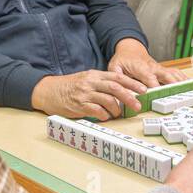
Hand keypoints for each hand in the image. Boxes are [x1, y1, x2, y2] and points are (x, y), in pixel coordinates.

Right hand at [31, 69, 146, 119]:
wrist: (48, 90)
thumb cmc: (70, 87)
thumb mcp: (87, 79)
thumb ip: (102, 84)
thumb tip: (122, 93)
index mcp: (94, 75)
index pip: (117, 77)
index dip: (132, 83)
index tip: (143, 90)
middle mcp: (90, 83)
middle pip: (115, 88)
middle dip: (129, 97)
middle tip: (138, 106)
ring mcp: (84, 94)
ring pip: (107, 100)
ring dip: (116, 109)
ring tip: (117, 114)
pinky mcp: (78, 105)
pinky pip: (96, 111)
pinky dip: (104, 115)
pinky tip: (105, 117)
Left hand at [108, 38, 184, 88]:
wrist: (130, 49)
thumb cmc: (122, 60)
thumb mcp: (114, 67)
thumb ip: (117, 76)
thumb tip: (120, 88)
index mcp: (140, 67)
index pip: (148, 76)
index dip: (153, 83)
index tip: (156, 91)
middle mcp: (153, 67)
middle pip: (164, 75)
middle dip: (171, 83)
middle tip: (177, 92)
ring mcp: (160, 68)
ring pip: (172, 74)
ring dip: (180, 81)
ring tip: (189, 89)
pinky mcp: (164, 70)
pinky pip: (175, 73)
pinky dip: (183, 78)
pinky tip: (189, 85)